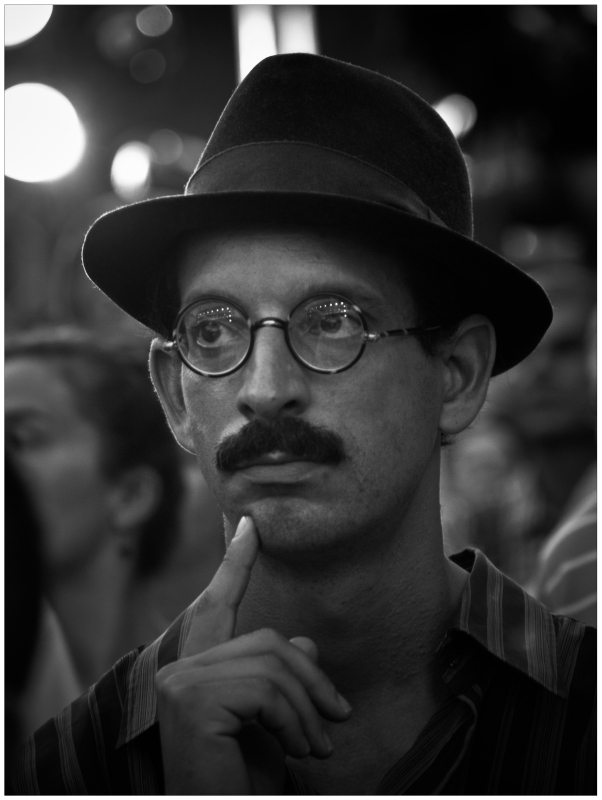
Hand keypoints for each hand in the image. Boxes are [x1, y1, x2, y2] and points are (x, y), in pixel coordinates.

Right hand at [155, 516, 351, 793]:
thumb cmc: (243, 781)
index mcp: (195, 672)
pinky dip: (296, 721)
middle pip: (267, 641)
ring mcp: (180, 682)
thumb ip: (280, 680)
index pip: (217, 606)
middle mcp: (178, 670)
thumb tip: (305, 643)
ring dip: (308, 708)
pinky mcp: (191, 700)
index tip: (250, 525)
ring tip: (319, 746)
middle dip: (311, 679)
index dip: (236, 563)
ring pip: (272, 663)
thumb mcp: (273, 725)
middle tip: (338, 720)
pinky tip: (300, 751)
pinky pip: (267, 689)